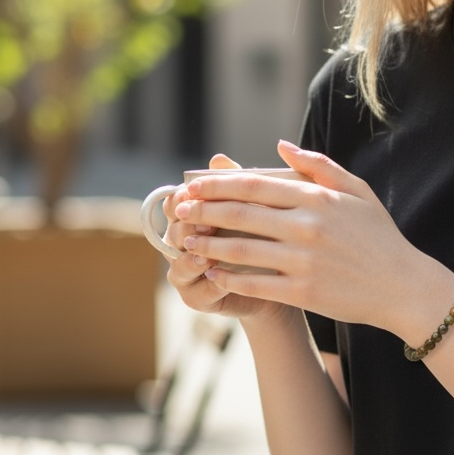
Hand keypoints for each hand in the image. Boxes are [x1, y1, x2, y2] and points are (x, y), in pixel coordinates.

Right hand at [163, 154, 279, 319]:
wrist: (281, 276)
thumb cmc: (265, 232)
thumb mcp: (256, 204)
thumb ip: (236, 183)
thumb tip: (218, 158)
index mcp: (192, 215)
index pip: (175, 201)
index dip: (183, 197)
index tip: (197, 192)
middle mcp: (182, 243)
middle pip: (172, 231)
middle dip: (187, 227)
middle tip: (205, 223)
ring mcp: (186, 271)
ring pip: (178, 263)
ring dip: (192, 257)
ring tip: (207, 254)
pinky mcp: (197, 296)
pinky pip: (195, 291)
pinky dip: (207, 283)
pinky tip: (220, 277)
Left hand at [172, 141, 449, 336]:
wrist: (402, 285)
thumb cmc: (379, 236)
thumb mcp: (356, 191)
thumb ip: (318, 166)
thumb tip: (280, 145)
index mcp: (317, 198)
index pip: (255, 185)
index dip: (218, 184)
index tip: (194, 184)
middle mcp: (307, 226)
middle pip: (241, 214)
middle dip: (204, 210)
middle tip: (179, 209)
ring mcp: (304, 261)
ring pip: (240, 250)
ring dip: (207, 245)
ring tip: (186, 241)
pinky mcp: (303, 292)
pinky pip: (254, 284)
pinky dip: (227, 279)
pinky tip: (211, 274)